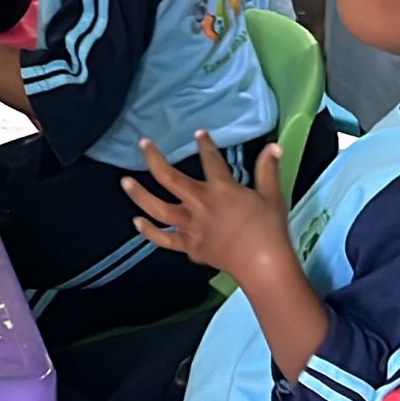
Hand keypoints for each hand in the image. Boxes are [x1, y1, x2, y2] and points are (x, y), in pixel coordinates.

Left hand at [120, 132, 292, 274]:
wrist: (263, 266)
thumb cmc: (269, 229)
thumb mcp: (272, 195)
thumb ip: (268, 170)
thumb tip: (273, 146)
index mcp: (221, 190)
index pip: (211, 160)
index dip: (205, 145)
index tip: (199, 134)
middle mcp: (200, 204)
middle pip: (170, 178)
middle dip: (154, 159)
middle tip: (143, 143)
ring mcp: (191, 227)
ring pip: (158, 208)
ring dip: (139, 194)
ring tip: (125, 181)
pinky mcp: (189, 246)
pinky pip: (164, 239)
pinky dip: (149, 231)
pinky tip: (137, 222)